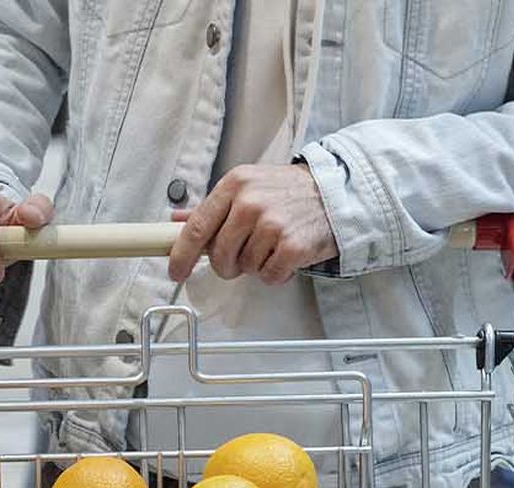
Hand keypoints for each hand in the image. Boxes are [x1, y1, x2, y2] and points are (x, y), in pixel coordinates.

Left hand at [167, 164, 336, 285]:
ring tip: (273, 245)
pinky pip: (268, 276)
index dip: (181, 255)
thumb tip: (176, 221)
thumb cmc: (289, 193)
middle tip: (244, 254)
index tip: (175, 271)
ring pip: (244, 268)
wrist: (338, 193)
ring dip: (256, 265)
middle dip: (227, 264)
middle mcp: (250, 202)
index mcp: (234, 185)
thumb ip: (212, 207)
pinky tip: (285, 254)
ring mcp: (272, 224)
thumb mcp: (248, 187)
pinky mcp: (292, 246)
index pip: (197, 228)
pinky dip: (275, 273)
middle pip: (218, 255)